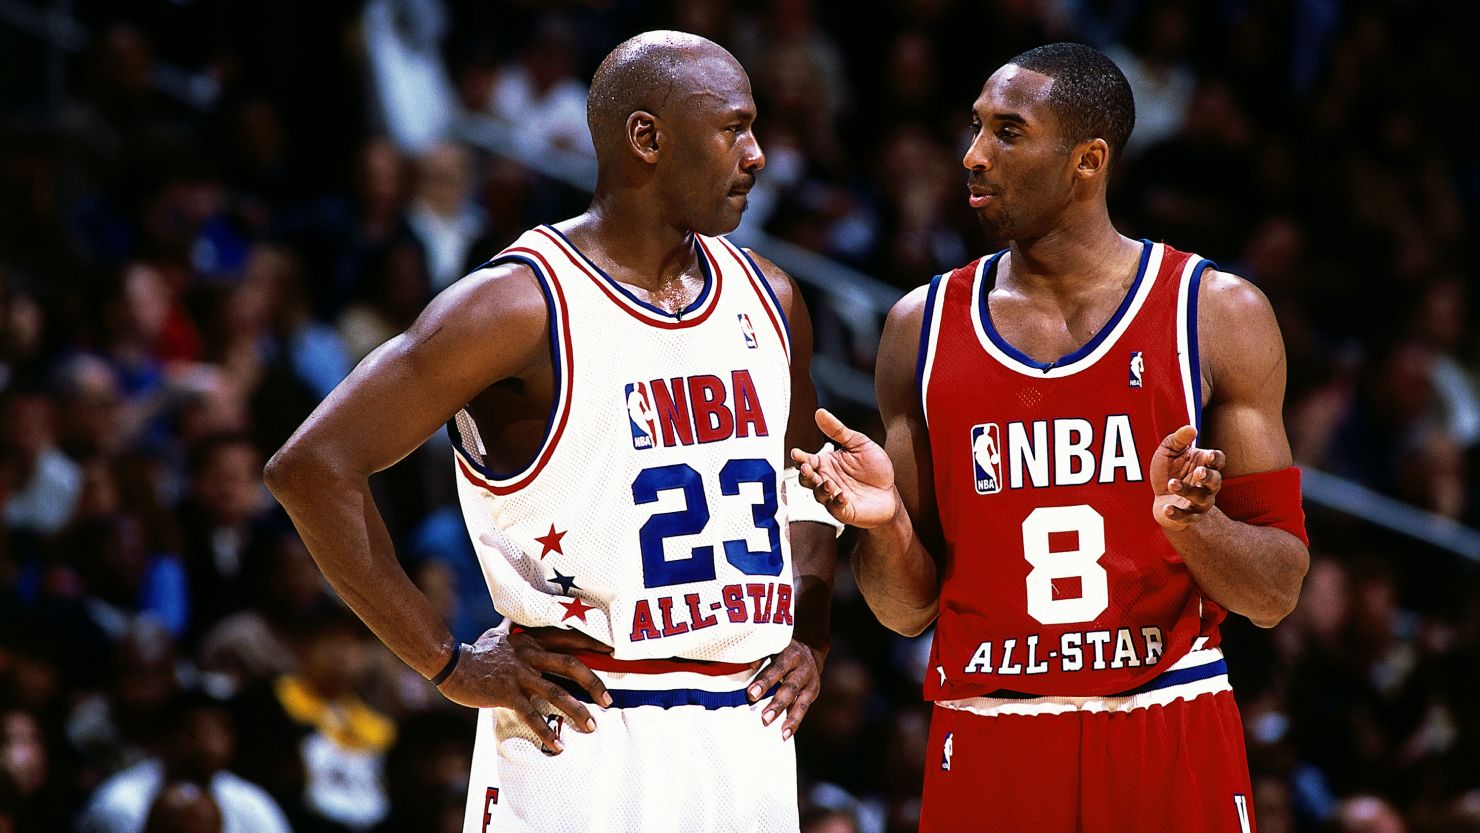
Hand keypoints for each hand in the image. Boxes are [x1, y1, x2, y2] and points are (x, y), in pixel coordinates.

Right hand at [436, 627, 612, 753]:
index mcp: (532, 640)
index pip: (568, 638)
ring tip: (591, 726)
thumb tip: (524, 622)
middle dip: (593, 682)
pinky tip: (557, 744)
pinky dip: (546, 730)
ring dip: (576, 710)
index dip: (591, 643)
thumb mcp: (503, 634)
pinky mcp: (506, 693)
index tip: (612, 650)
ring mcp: (519, 674)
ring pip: (555, 691)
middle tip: (608, 699)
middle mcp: (530, 654)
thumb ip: (519, 630)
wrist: (450, 663)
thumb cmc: (478, 651)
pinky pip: (531, 714)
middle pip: (570, 664)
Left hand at [746, 639, 823, 740]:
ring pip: (800, 702)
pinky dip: (794, 722)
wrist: (809, 650)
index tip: (751, 694)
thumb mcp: (773, 647)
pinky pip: (803, 709)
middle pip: (790, 688)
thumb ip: (760, 656)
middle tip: (764, 718)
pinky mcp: (812, 694)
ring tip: (782, 733)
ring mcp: (809, 683)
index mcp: (790, 654)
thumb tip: (746, 665)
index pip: (777, 668)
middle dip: (777, 704)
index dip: (765, 681)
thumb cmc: (782, 651)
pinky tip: (785, 735)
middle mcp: (802, 669)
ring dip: (790, 718)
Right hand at [790, 408, 898, 527]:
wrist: (892, 490)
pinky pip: (835, 509)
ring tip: (828, 483)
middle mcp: (827, 480)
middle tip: (808, 468)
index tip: (797, 453)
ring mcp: (834, 496)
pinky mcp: (845, 511)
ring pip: (818, 495)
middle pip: (807, 479)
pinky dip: (836, 502)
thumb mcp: (858, 443)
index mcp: (827, 464)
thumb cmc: (875, 468)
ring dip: (820, 489)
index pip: (807, 460)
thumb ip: (838, 430)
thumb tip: (820, 413)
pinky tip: (842, 495)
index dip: (800, 458)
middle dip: (805, 474)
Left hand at [1150, 425, 1225, 530]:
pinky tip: (1167, 508)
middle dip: (1208, 477)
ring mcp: (1199, 502)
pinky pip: (1186, 517)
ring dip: (1187, 491)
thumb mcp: (1169, 451)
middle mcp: (1207, 485)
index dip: (1215, 459)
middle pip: (1215, 481)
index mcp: (1205, 465)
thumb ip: (1178, 439)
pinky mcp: (1188, 516)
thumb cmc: (1169, 470)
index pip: (1218, 460)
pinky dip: (1177, 513)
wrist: (1160, 497)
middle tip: (1198, 473)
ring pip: (1201, 499)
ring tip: (1172, 483)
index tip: (1208, 456)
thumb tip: (1191, 428)